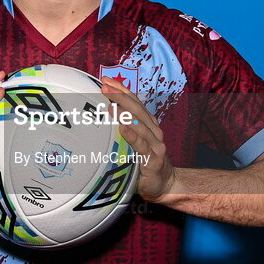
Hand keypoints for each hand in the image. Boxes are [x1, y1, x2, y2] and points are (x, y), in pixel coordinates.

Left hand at [100, 76, 175, 202]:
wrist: (165, 183)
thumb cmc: (144, 161)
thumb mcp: (134, 142)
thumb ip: (123, 129)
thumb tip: (99, 118)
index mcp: (148, 124)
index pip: (134, 102)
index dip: (122, 90)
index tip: (107, 79)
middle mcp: (153, 130)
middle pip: (137, 109)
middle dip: (120, 97)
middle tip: (105, 87)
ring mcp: (155, 144)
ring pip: (140, 125)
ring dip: (125, 114)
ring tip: (111, 105)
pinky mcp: (154, 159)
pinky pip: (142, 146)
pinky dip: (133, 136)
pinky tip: (123, 128)